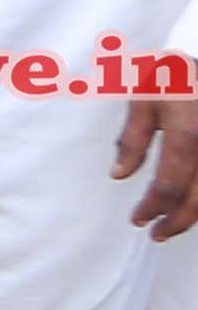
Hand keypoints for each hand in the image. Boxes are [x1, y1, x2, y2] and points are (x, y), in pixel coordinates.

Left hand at [117, 94, 197, 243]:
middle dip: (176, 222)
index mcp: (187, 135)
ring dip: (195, 215)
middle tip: (155, 235)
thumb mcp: (143, 99)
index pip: (169, 185)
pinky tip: (194, 205)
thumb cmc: (170, 75)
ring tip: (173, 225)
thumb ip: (132, 140)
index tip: (137, 219)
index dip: (153, 208)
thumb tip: (119, 176)